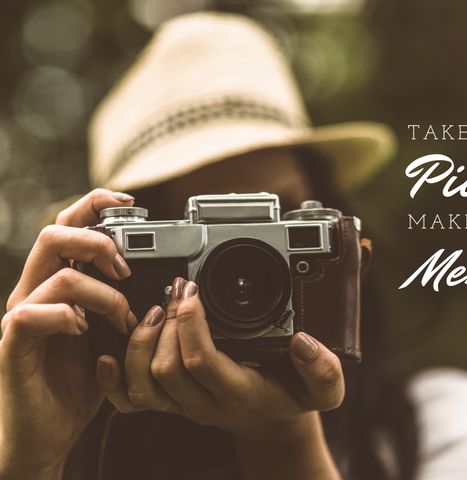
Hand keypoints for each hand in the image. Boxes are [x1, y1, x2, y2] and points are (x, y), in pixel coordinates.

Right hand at [0, 189, 137, 478]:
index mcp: (58, 282)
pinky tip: (84, 331)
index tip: (131, 202)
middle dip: (97, 240)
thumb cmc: (81, 379)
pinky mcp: (13, 346)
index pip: (70, 226)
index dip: (95, 205)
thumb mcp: (113, 334)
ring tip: (121, 318)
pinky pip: (31, 316)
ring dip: (101, 292)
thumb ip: (126, 304)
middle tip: (126, 267)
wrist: (47, 430)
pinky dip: (64, 317)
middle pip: (53, 234)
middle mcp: (36, 292)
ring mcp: (23, 317)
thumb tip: (166, 283)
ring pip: (57, 275)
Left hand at [97, 277, 344, 433]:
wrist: (271, 422)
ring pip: (143, 383)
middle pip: (166, 369)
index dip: (190, 324)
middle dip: (166, 324)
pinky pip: (130, 400)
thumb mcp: (323, 389)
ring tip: (156, 309)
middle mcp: (205, 403)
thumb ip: (324, 369)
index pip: (201, 362)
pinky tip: (111, 353)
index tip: (192, 290)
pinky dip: (114, 377)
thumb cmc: (292, 398)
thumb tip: (303, 341)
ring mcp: (183, 406)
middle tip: (176, 288)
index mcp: (240, 393)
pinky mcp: (169, 403)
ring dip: (142, 342)